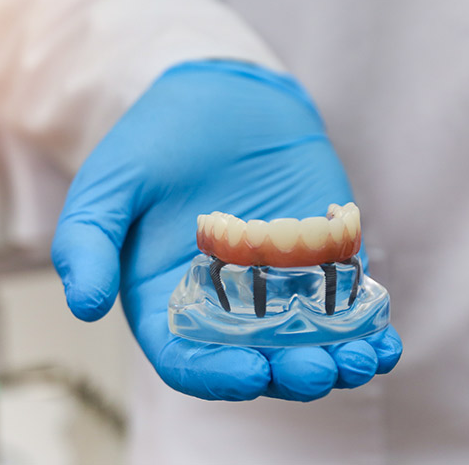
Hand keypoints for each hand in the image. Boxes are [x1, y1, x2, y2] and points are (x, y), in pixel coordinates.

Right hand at [51, 60, 401, 400]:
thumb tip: (84, 306)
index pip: (187, 360)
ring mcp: (274, 287)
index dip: (215, 376)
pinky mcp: (318, 262)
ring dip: (335, 361)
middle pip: (254, 362)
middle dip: (287, 375)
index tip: (250, 371)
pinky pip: (343, 307)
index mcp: (164, 301)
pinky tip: (384, 337)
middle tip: (317, 368)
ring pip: (304, 344)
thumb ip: (86, 241)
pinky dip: (365, 329)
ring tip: (362, 357)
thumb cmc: (155, 140)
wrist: (218, 93)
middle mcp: (220, 306)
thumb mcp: (109, 184)